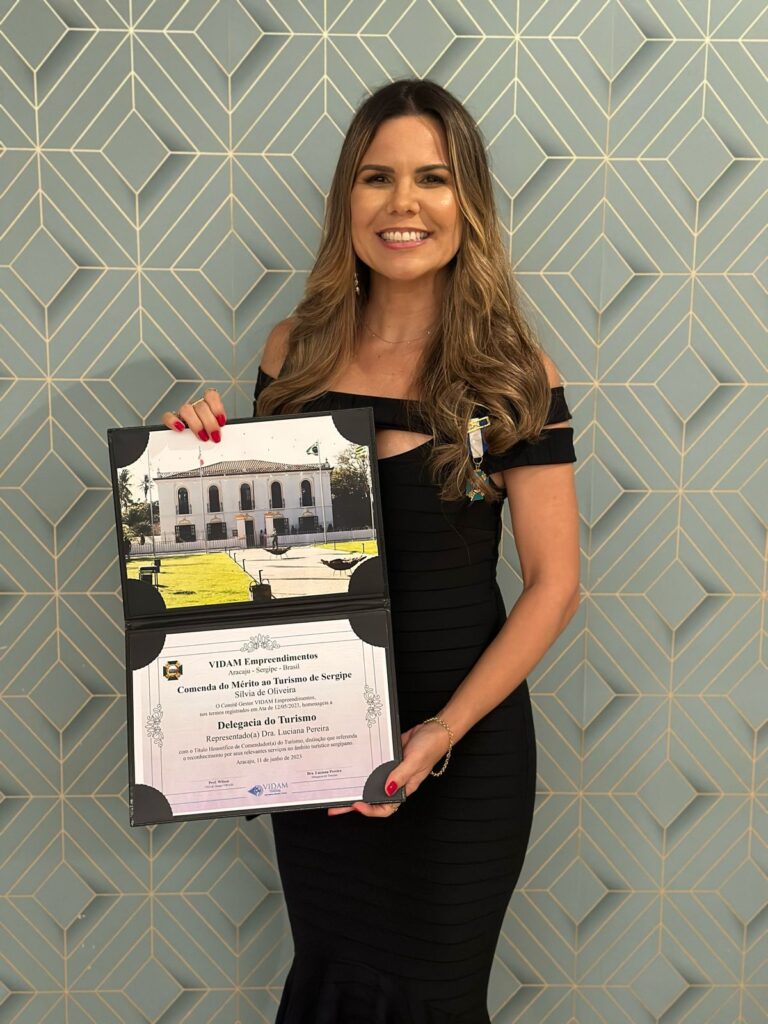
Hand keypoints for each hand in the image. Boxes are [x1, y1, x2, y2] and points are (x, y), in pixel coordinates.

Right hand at [161, 388, 227, 442]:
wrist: (192, 447)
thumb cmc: (208, 436)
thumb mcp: (216, 432)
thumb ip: (218, 430)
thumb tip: (223, 436)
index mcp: (207, 405)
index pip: (211, 395)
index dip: (217, 407)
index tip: (221, 422)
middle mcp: (195, 406)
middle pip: (201, 407)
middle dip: (210, 423)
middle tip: (215, 437)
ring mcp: (183, 413)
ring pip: (186, 409)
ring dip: (196, 424)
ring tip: (202, 437)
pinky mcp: (170, 420)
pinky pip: (168, 416)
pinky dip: (173, 421)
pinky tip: (181, 429)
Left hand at [327, 720, 450, 817]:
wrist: (435, 729)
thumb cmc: (431, 747)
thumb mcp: (415, 762)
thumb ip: (400, 775)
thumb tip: (386, 789)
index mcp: (404, 788)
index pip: (386, 807)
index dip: (370, 810)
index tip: (357, 805)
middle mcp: (396, 782)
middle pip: (373, 798)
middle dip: (354, 803)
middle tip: (336, 806)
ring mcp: (391, 770)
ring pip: (371, 782)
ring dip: (357, 786)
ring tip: (340, 789)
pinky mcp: (388, 758)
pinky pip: (374, 766)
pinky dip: (364, 768)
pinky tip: (353, 767)